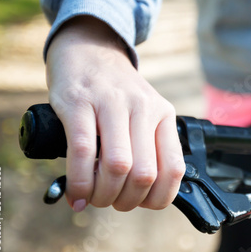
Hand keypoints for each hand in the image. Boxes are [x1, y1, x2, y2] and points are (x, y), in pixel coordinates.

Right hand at [46, 16, 184, 211]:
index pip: (174, 168)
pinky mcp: (79, 102)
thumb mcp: (144, 113)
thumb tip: (138, 196)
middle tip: (112, 201)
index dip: (159, 197)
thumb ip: (146, 147)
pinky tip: (76, 192)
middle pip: (145, 173)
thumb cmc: (116, 92)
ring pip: (118, 166)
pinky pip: (83, 151)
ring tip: (93, 197)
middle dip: (127, 200)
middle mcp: (143, 108)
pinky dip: (80, 181)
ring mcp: (112, 103)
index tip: (141, 202)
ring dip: (103, 194)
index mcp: (164, 115)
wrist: (89, 49)